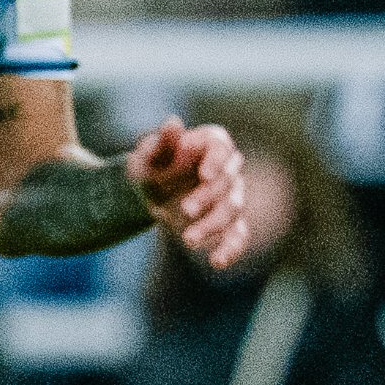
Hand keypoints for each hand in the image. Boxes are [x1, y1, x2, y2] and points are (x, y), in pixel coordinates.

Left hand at [124, 121, 252, 269]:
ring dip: (213, 226)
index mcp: (209, 144)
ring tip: (188, 240)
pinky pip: (238, 235)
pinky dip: (232, 249)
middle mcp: (226, 168)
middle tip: (184, 211)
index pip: (222, 148)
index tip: (205, 174)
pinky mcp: (227, 221)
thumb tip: (173, 122)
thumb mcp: (147, 155)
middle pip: (229, 182)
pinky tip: (218, 262)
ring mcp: (230, 195)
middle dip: (208, 198)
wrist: (146, 191)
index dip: (217, 161)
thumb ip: (161, 142)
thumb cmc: (149, 166)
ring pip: (234, 209)